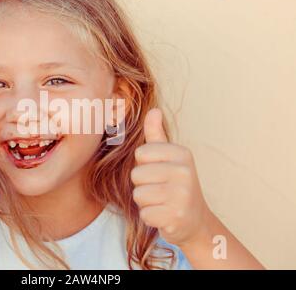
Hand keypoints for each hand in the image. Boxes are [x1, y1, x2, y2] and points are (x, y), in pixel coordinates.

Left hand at [131, 108, 211, 246]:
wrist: (195, 221)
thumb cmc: (175, 185)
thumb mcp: (168, 158)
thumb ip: (156, 135)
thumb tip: (153, 110)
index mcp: (182, 153)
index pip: (140, 153)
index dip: (144, 165)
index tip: (159, 172)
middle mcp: (184, 172)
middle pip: (136, 175)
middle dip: (143, 185)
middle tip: (161, 191)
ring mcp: (181, 195)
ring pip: (138, 195)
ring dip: (145, 202)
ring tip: (162, 202)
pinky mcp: (176, 216)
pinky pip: (144, 214)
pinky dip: (150, 217)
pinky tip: (164, 215)